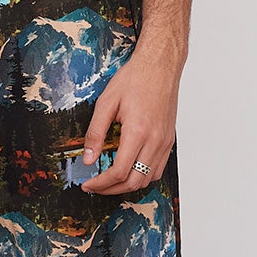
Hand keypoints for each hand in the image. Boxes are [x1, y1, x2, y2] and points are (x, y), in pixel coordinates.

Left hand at [78, 43, 178, 193]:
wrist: (160, 65)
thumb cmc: (135, 78)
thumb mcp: (106, 102)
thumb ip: (95, 133)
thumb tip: (88, 158)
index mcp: (138, 131)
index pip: (119, 172)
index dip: (101, 184)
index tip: (88, 184)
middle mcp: (155, 140)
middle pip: (134, 182)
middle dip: (111, 190)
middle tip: (95, 187)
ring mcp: (165, 141)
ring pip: (148, 179)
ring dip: (128, 186)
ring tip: (110, 182)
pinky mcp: (169, 140)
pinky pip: (158, 169)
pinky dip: (143, 177)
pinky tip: (129, 171)